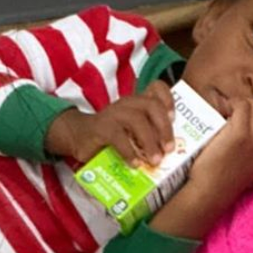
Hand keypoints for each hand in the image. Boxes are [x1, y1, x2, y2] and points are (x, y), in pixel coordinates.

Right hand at [46, 82, 175, 166]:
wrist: (78, 136)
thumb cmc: (110, 136)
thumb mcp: (131, 132)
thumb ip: (148, 136)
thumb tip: (170, 155)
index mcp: (137, 103)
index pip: (156, 88)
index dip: (168, 99)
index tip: (174, 118)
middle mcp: (127, 104)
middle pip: (151, 106)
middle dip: (164, 127)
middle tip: (169, 149)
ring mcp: (113, 114)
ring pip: (137, 120)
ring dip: (149, 142)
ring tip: (155, 160)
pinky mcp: (101, 128)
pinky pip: (118, 137)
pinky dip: (129, 152)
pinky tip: (134, 164)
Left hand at [191, 97, 252, 204]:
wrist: (210, 194)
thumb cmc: (220, 183)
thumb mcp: (244, 168)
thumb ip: (248, 151)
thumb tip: (238, 130)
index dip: (251, 115)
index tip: (235, 116)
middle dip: (247, 106)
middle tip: (229, 110)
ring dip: (238, 104)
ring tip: (224, 110)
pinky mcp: (241, 134)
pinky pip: (240, 105)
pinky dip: (230, 103)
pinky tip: (220, 109)